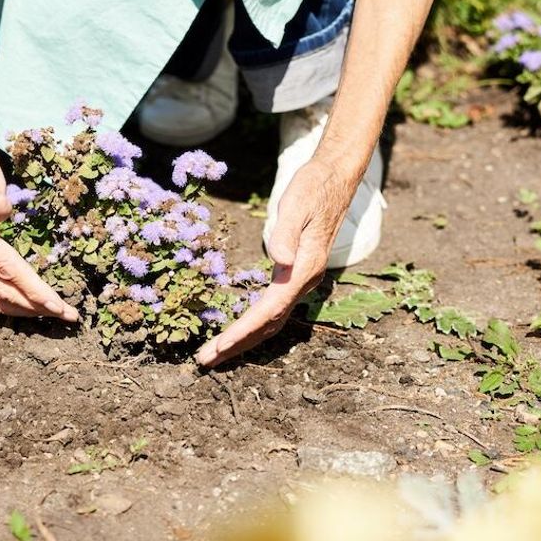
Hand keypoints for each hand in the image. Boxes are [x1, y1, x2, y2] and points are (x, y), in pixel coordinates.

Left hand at [195, 158, 357, 367]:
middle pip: (269, 325)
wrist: (336, 179)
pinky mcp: (295, 277)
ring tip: (216, 354)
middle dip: (237, 345)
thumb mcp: (297, 203)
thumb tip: (278, 261)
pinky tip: (238, 332)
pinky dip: (254, 327)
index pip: (269, 310)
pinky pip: (273, 311)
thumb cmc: (313, 188)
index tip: (219, 346)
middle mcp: (304, 282)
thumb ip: (286, 233)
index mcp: (303, 269)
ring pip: (271, 322)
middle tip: (204, 361)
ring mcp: (301, 281)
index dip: (243, 330)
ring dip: (244, 340)